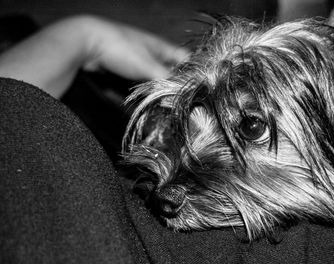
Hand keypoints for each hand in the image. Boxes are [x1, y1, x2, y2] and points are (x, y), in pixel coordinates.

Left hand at [0, 15, 188, 97]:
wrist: (87, 42)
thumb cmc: (120, 48)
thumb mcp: (148, 66)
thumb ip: (167, 81)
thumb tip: (181, 95)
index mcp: (162, 46)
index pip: (186, 59)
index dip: (195, 72)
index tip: (201, 89)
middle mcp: (152, 52)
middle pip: (171, 70)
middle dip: (176, 85)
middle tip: (183, 101)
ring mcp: (137, 59)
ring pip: (155, 77)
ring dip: (160, 90)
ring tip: (167, 105)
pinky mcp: (124, 67)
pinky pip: (140, 81)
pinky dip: (145, 90)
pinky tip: (147, 100)